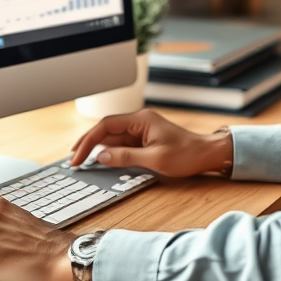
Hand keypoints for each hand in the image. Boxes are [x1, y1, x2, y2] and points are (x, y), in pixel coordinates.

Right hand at [70, 108, 232, 177]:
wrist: (207, 155)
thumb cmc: (186, 155)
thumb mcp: (155, 159)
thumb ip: (126, 157)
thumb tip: (102, 157)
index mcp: (141, 119)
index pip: (106, 125)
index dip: (88, 140)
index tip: (77, 155)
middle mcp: (139, 121)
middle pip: (106, 129)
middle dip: (88, 143)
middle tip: (73, 159)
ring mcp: (141, 130)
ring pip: (112, 136)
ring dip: (97, 148)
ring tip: (81, 160)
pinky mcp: (144, 139)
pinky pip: (121, 143)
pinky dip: (109, 151)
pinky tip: (100, 160)